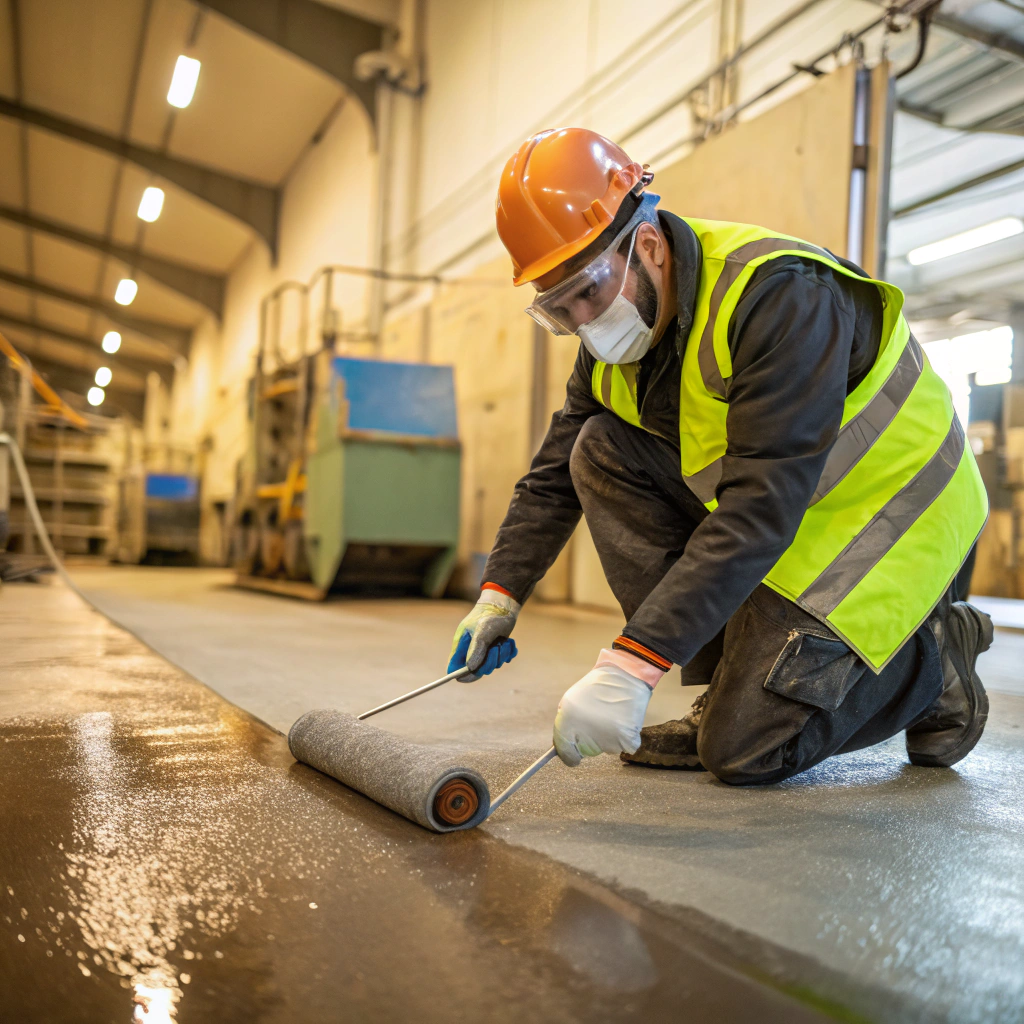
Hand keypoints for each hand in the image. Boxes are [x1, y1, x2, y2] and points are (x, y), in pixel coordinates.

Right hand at [448, 586, 520, 680]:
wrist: (504, 604)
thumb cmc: (489, 615)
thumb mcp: (482, 630)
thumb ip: (476, 649)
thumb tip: (470, 668)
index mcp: (461, 645)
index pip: (454, 667)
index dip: (461, 674)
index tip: (474, 671)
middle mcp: (471, 650)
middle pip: (477, 671)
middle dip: (489, 662)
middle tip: (496, 648)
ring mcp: (485, 651)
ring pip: (492, 666)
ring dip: (501, 655)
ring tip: (503, 641)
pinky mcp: (497, 649)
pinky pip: (503, 660)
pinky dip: (508, 652)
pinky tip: (508, 642)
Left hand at [552, 649, 664, 765]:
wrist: (625, 674)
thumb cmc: (597, 687)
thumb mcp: (572, 701)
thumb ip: (566, 724)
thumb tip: (565, 748)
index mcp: (568, 720)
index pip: (565, 752)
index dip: (569, 756)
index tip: (574, 757)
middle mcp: (586, 733)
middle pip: (588, 752)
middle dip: (590, 742)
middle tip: (599, 720)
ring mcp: (607, 738)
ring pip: (607, 748)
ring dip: (609, 737)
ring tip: (613, 714)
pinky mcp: (626, 739)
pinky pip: (625, 746)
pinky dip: (626, 737)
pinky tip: (625, 719)